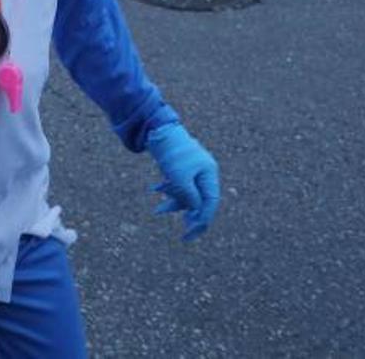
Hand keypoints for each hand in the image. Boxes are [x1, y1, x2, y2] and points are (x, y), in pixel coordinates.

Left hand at [147, 123, 219, 241]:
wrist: (156, 130)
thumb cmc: (170, 154)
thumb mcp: (180, 179)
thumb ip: (189, 197)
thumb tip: (195, 211)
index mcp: (209, 173)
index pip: (211, 202)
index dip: (203, 219)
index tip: (192, 232)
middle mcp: (204, 172)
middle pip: (200, 200)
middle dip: (189, 215)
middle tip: (183, 235)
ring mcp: (192, 170)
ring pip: (186, 194)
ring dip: (173, 203)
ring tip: (158, 209)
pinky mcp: (180, 168)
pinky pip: (177, 185)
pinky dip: (168, 190)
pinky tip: (154, 188)